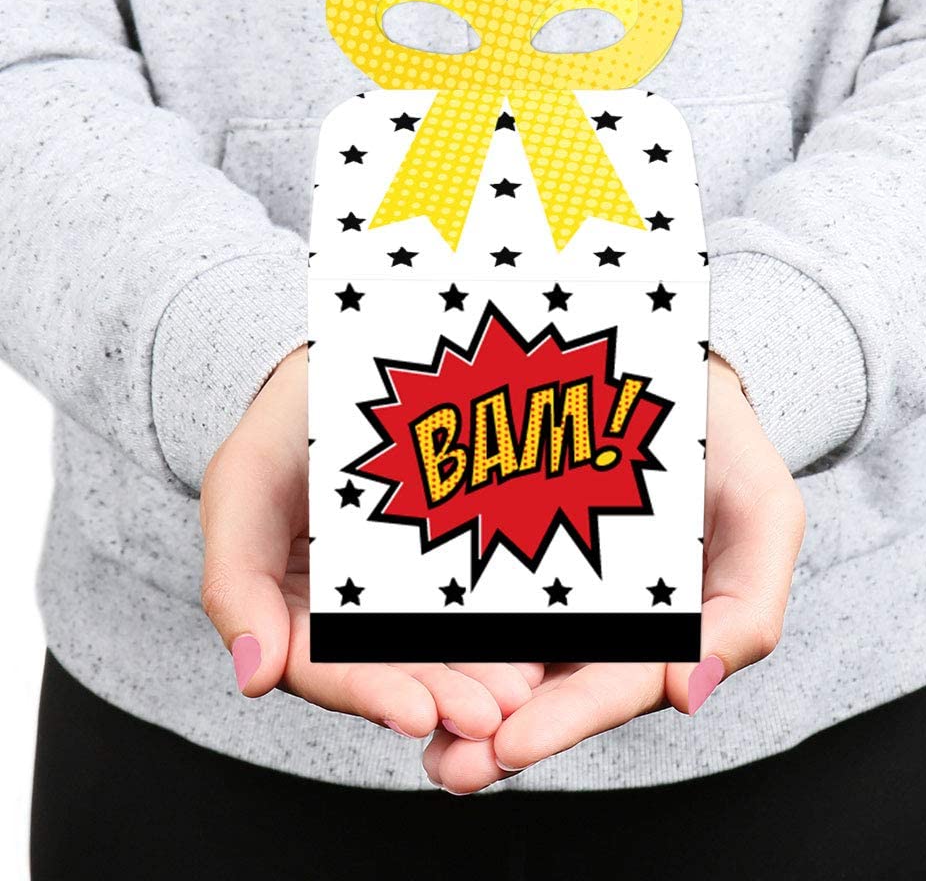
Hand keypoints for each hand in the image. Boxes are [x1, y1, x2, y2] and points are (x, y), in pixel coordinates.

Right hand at [199, 344, 537, 739]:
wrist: (336, 373)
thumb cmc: (281, 429)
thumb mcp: (242, 490)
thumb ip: (234, 583)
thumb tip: (253, 679)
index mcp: (287, 611)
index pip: (323, 667)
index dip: (368, 693)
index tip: (419, 713)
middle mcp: (341, 614)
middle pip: (387, 669)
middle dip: (438, 694)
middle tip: (491, 711)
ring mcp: (390, 591)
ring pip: (432, 646)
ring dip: (473, 674)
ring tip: (518, 690)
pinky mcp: (436, 565)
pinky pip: (465, 601)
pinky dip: (493, 628)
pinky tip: (530, 644)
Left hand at [423, 352, 805, 792]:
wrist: (663, 375)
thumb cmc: (721, 448)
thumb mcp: (764, 517)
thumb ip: (748, 607)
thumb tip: (693, 692)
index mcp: (661, 629)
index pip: (616, 685)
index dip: (570, 718)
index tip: (513, 743)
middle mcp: (603, 621)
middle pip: (548, 687)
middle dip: (497, 732)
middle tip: (448, 768)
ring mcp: (553, 584)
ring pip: (502, 652)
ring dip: (459, 695)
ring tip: (412, 724)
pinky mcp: (510, 542)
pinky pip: (471, 587)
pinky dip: (440, 624)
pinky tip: (401, 645)